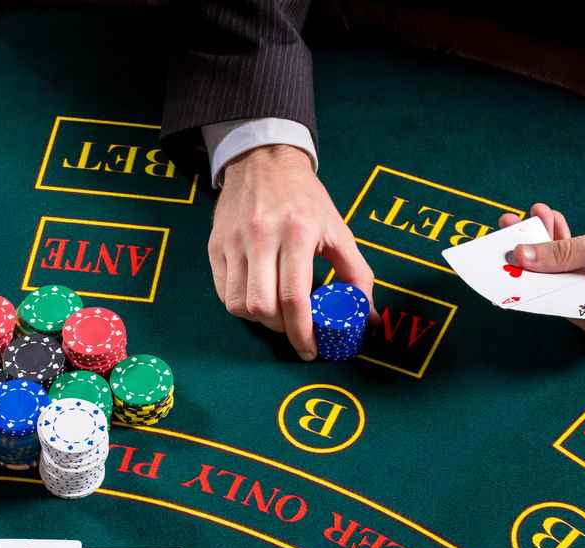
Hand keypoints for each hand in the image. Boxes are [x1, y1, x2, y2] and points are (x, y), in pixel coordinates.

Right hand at [209, 144, 376, 360]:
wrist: (263, 161)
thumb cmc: (305, 199)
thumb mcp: (338, 230)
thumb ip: (356, 275)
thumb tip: (368, 318)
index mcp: (297, 232)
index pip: (294, 298)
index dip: (302, 333)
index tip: (311, 350)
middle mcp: (261, 237)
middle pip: (262, 307)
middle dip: (282, 329)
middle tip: (295, 328)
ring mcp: (233, 242)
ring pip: (238, 304)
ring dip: (259, 320)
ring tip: (276, 313)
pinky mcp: (215, 246)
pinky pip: (224, 292)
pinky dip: (241, 305)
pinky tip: (258, 297)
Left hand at [498, 203, 584, 348]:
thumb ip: (562, 252)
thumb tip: (520, 257)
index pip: (544, 296)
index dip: (517, 271)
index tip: (497, 247)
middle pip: (550, 291)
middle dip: (534, 253)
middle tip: (519, 219)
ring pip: (561, 289)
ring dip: (551, 254)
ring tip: (543, 217)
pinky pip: (576, 292)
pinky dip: (568, 265)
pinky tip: (559, 234)